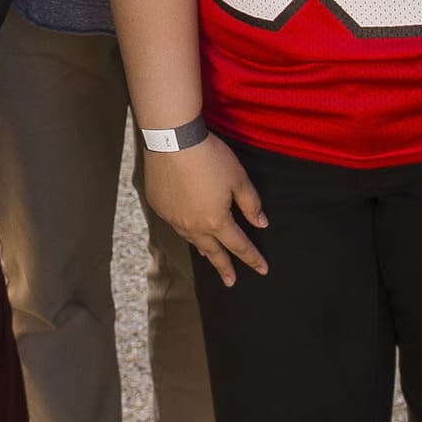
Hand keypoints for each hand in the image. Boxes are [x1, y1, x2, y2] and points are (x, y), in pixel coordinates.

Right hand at [144, 136, 267, 284]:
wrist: (172, 140)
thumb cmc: (209, 157)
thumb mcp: (238, 178)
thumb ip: (251, 204)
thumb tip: (261, 223)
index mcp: (216, 221)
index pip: (239, 245)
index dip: (252, 258)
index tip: (263, 269)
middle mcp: (192, 225)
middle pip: (212, 252)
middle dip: (224, 267)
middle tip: (231, 281)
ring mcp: (172, 217)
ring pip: (191, 239)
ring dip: (204, 248)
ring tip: (210, 256)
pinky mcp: (158, 205)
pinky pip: (175, 223)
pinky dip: (185, 228)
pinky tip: (187, 225)